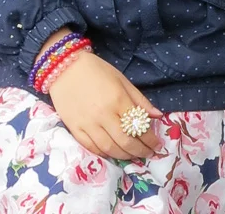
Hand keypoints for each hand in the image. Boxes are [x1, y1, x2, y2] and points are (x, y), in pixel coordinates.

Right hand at [48, 49, 163, 160]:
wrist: (66, 68)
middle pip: (125, 142)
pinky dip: (104, 154)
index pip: (138, 126)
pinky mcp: (74, 129)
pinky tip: (113, 153)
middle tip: (149, 154)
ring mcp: (87, 124)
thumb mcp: (123, 80)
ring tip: (134, 156)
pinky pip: (91, 148)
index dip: (150, 139)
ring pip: (109, 149)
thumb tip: (157, 116)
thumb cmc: (98, 71)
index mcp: (118, 100)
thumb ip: (140, 100)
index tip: (157, 145)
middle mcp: (103, 115)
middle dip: (140, 151)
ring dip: (124, 156)